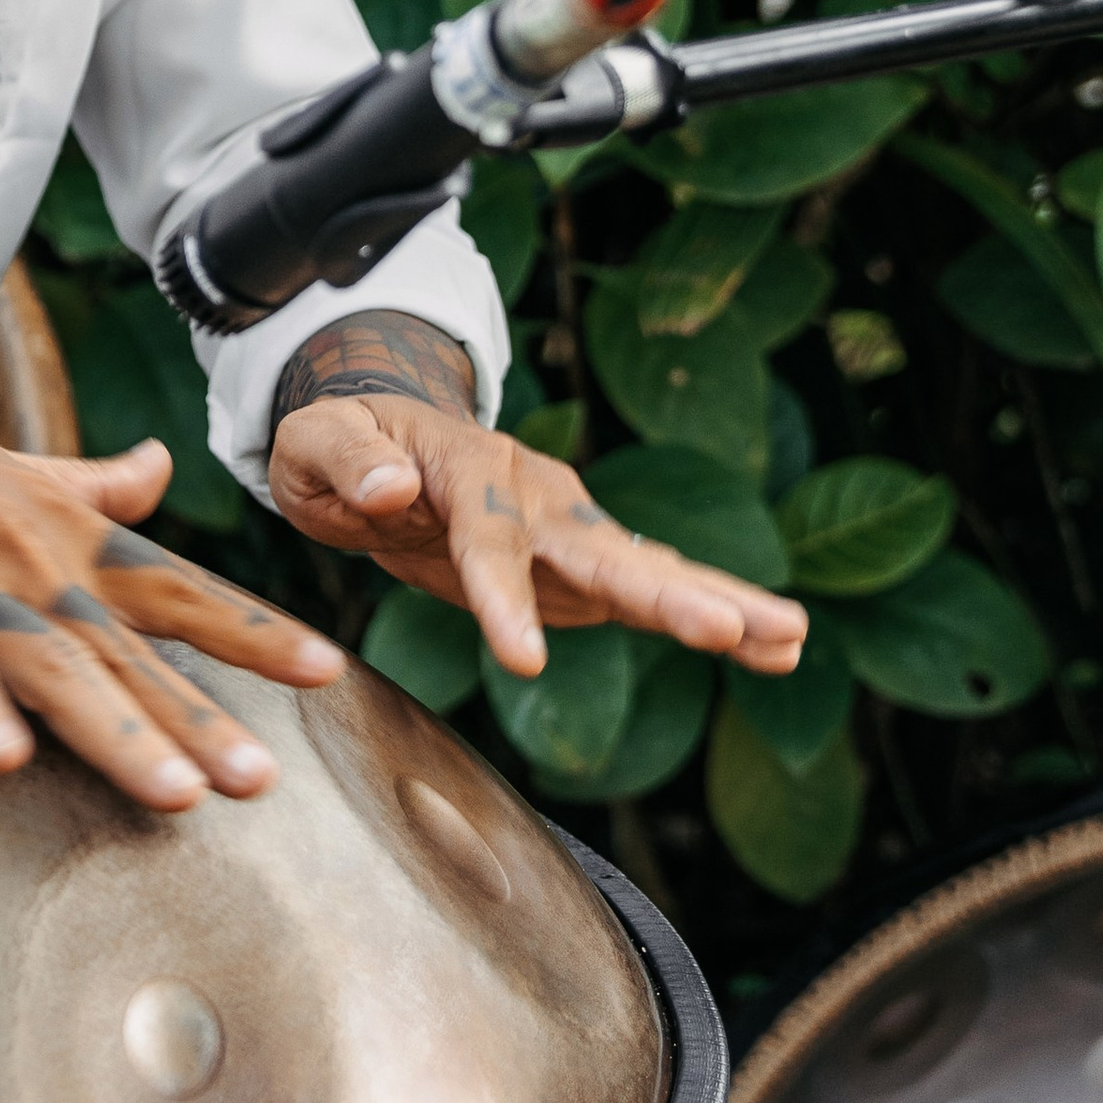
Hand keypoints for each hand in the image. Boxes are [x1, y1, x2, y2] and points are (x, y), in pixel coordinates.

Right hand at [0, 404, 347, 813]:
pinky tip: (1, 762)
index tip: (326, 671)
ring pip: (52, 667)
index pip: (174, 585)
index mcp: (58, 533)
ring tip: (176, 798)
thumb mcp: (1, 467)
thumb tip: (160, 469)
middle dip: (198, 716)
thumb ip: (88, 485)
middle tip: (264, 783)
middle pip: (126, 649)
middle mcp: (25, 560)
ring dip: (116, 732)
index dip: (250, 630)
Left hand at [269, 313, 805, 677]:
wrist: (377, 444)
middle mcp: (535, 493)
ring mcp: (566, 528)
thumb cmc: (339, 442)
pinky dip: (711, 618)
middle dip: (666, 593)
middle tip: (731, 630)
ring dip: (717, 605)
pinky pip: (647, 594)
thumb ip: (345, 458)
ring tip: (789, 639)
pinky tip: (774, 649)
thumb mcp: (313, 441)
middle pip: (603, 548)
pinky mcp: (578, 565)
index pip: (488, 532)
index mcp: (467, 464)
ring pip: (647, 569)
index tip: (522, 660)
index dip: (504, 594)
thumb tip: (388, 488)